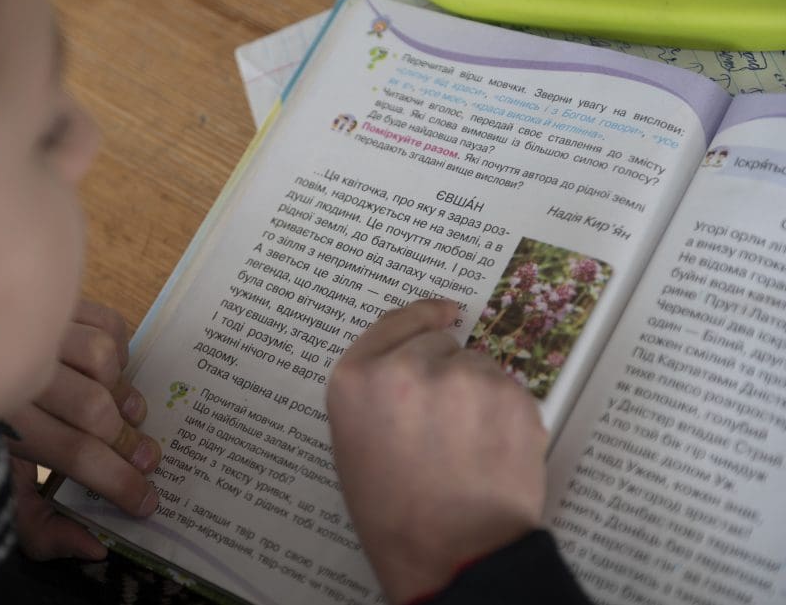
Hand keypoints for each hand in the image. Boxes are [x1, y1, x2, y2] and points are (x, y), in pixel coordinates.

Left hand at [6, 299, 160, 560]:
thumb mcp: (1, 497)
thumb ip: (44, 529)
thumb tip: (95, 549)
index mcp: (4, 425)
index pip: (76, 454)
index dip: (119, 482)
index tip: (146, 502)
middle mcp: (18, 374)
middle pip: (94, 406)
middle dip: (128, 440)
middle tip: (145, 458)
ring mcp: (35, 333)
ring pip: (101, 356)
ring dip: (122, 388)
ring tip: (123, 410)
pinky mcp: (51, 309)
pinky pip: (103, 322)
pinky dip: (119, 346)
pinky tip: (109, 369)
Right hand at [327, 299, 547, 603]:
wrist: (453, 555)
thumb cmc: (395, 512)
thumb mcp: (354, 442)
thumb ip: (375, 389)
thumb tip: (414, 357)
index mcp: (356, 378)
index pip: (394, 321)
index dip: (422, 316)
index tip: (444, 313)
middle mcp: (407, 367)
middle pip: (440, 342)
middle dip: (445, 371)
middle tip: (443, 424)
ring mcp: (464, 377)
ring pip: (479, 366)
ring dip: (478, 393)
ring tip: (468, 447)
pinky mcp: (512, 395)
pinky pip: (510, 390)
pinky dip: (506, 414)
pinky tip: (493, 453)